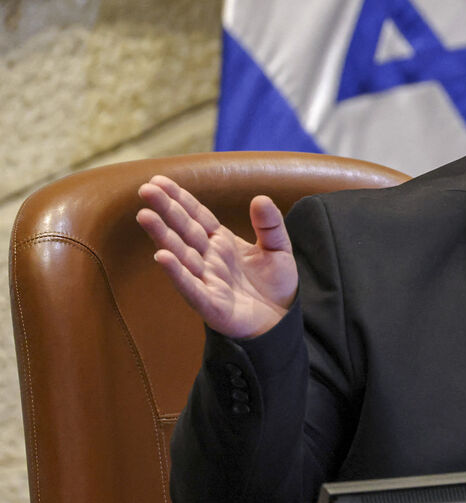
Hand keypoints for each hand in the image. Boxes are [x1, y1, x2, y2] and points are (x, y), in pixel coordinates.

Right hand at [137, 175, 298, 338]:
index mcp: (222, 243)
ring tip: (145, 215)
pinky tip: (161, 256)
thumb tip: (261, 198)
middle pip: (184, 230)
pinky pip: (191, 286)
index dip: (179, 199)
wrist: (282, 322)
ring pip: (181, 255)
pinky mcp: (211, 304)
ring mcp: (207, 281)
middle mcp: (209, 259)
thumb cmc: (275, 286)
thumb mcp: (278, 249)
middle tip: (145, 190)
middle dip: (166, 210)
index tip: (159, 180)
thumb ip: (270, 225)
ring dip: (163, 236)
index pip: (197, 216)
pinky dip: (177, 272)